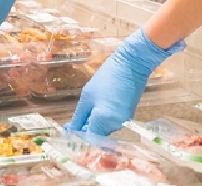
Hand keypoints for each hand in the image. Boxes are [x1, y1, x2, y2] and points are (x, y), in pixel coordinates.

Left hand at [67, 28, 182, 135]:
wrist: (133, 64)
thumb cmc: (107, 76)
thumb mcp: (87, 96)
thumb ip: (79, 117)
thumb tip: (72, 131)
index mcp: (103, 120)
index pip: (88, 139)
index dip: (77, 136)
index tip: (68, 129)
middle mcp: (115, 125)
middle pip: (97, 136)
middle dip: (85, 130)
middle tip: (72, 122)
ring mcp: (124, 121)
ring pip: (104, 129)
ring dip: (94, 124)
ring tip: (86, 111)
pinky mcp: (128, 115)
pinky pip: (112, 122)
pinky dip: (103, 119)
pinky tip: (98, 107)